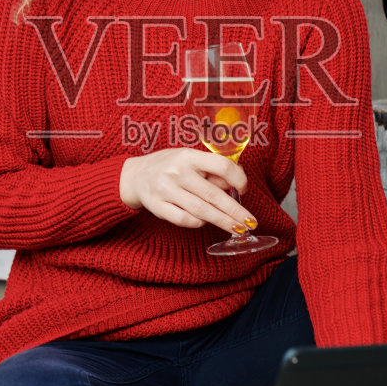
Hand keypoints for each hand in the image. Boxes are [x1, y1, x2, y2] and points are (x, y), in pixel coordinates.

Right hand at [119, 147, 254, 234]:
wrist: (135, 176)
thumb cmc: (170, 167)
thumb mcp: (189, 159)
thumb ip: (211, 170)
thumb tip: (237, 185)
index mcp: (189, 156)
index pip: (222, 166)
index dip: (238, 179)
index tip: (244, 190)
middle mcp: (177, 172)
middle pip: (213, 195)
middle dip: (235, 211)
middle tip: (251, 222)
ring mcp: (165, 190)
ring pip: (201, 210)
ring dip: (222, 221)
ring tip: (238, 229)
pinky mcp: (157, 206)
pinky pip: (183, 219)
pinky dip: (198, 222)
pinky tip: (206, 223)